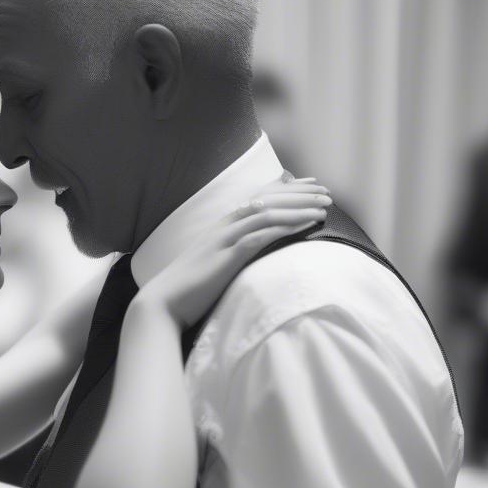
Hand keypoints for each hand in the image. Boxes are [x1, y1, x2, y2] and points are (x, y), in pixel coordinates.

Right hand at [135, 177, 330, 328]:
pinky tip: (307, 223)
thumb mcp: (210, 263)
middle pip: (266, 199)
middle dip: (299, 193)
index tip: (309, 184)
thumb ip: (229, 251)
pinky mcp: (227, 256)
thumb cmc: (186, 289)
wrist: (162, 303)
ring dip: (299, 207)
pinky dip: (287, 226)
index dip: (284, 188)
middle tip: (325, 191)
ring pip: (267, 212)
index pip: (257, 198)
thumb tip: (249, 249)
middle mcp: (223, 226)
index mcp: (219, 226)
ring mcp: (224, 239)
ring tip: (324, 205)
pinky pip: (262, 235)